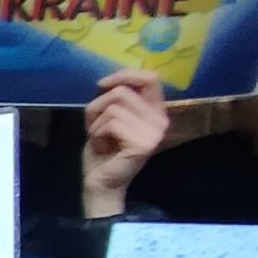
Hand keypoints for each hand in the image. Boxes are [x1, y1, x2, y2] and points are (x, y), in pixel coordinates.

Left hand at [79, 70, 169, 218]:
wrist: (101, 182)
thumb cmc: (103, 148)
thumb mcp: (110, 116)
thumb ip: (117, 98)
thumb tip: (110, 80)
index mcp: (156, 111)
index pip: (151, 78)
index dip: (125, 75)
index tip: (102, 85)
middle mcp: (161, 120)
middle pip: (123, 92)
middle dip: (98, 106)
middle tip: (96, 126)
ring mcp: (155, 133)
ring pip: (113, 108)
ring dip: (96, 123)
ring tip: (100, 139)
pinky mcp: (143, 144)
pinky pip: (111, 123)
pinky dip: (97, 134)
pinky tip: (102, 147)